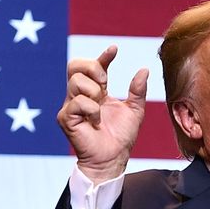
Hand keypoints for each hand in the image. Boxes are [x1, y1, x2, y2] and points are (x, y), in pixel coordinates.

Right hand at [58, 45, 148, 183]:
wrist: (112, 159)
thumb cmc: (121, 138)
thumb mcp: (135, 111)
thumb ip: (138, 91)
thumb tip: (144, 69)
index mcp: (94, 92)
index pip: (91, 66)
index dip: (102, 56)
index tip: (114, 49)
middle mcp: (79, 96)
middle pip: (75, 66)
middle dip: (93, 69)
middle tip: (105, 84)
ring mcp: (70, 106)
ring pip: (76, 82)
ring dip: (94, 93)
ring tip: (100, 110)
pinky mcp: (65, 118)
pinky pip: (77, 102)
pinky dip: (91, 110)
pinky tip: (95, 122)